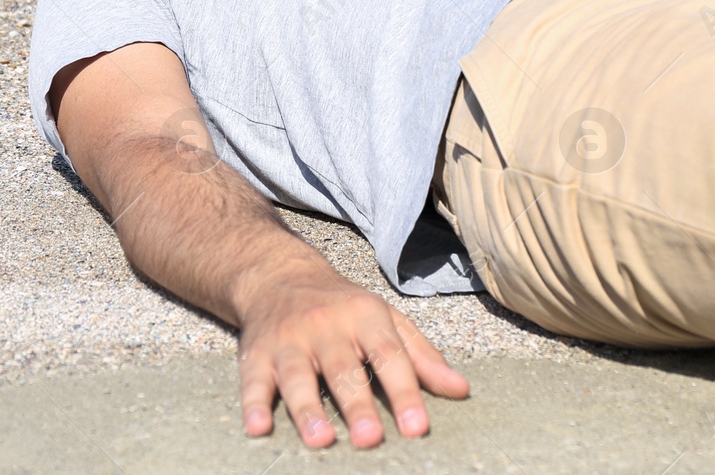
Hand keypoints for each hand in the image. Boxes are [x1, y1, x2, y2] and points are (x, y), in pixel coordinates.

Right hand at [235, 261, 469, 448]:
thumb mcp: (386, 320)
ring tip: (322, 440)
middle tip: (371, 439)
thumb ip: (422, 357)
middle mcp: (326, 327)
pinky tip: (258, 428)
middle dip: (358, 406)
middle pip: (344, 370)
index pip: (389, 356)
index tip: (418, 428)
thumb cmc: (342, 307)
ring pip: (298, 376)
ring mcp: (289, 340)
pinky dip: (254, 404)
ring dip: (308, 410)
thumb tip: (461, 391)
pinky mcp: (257, 354)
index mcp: (365, 318)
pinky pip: (253, 380)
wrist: (278, 275)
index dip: (405, 392)